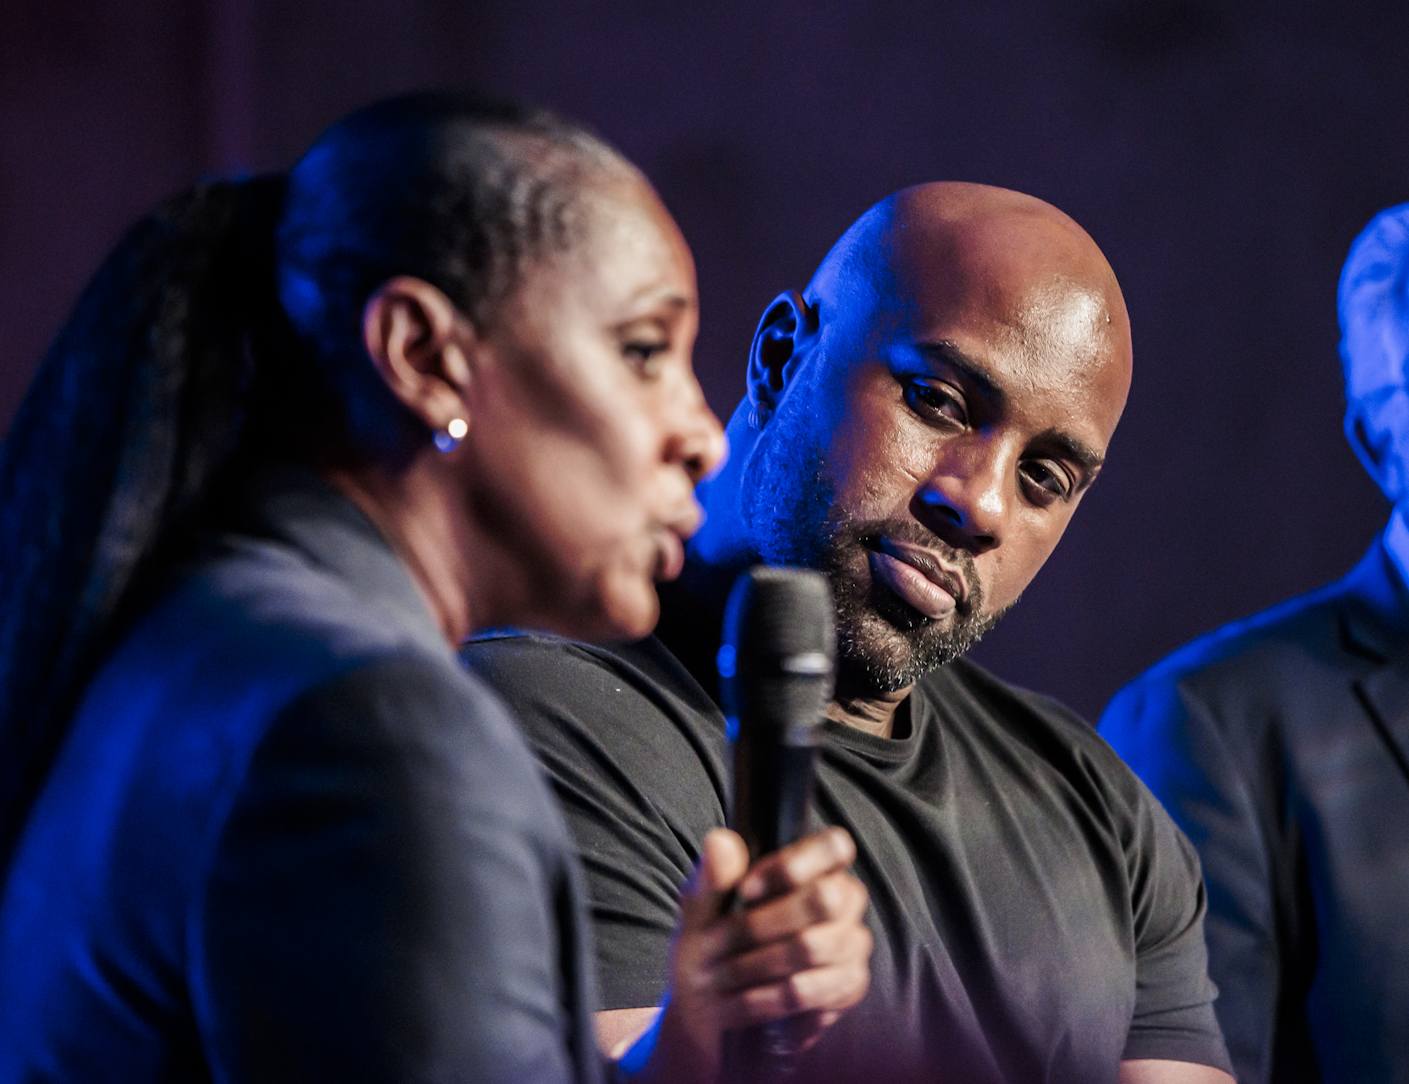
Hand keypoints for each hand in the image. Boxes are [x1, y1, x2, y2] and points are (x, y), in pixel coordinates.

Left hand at [624, 826, 872, 1081]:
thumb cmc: (714, 934)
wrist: (715, 996)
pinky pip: (817, 989)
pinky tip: (749, 996)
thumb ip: (715, 873)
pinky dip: (774, 995)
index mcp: (816, 864)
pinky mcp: (850, 983)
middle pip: (824, 899)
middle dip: (766, 923)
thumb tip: (719, 841)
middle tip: (724, 941)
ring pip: (814, 947)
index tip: (746, 890)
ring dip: (761, 962)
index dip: (792, 866)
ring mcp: (852, 941)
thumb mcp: (704, 902)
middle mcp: (845, 898)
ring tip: (728, 972)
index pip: (833, 846)